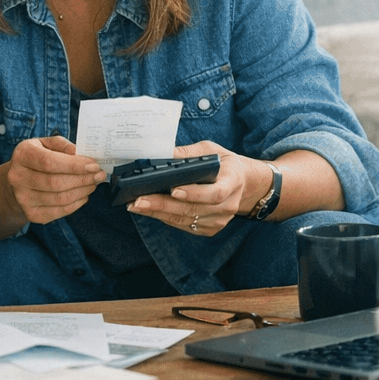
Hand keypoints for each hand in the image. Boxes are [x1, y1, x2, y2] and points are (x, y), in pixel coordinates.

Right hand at [3, 136, 104, 223]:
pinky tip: (83, 195)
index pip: (49, 162)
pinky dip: (76, 204)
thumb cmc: (37, 158)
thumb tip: (82, 154)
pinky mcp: (31, 214)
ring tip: (93, 184)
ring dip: (82, 191)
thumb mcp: (47, 144)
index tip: (94, 165)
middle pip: (55, 182)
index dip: (74, 165)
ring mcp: (22, 198)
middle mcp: (18, 177)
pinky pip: (59, 211)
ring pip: (59, 198)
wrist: (18, 180)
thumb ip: (64, 146)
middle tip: (99, 175)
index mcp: (22, 154)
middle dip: (83, 179)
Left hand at [127, 140, 258, 236]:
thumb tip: (161, 154)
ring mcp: (219, 220)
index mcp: (232, 182)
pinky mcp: (210, 229)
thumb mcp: (211, 150)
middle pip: (193, 209)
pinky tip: (149, 210)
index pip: (214, 193)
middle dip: (162, 205)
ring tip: (135, 205)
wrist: (243, 184)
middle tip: (138, 200)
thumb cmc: (223, 163)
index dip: (193, 193)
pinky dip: (165, 218)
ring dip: (158, 213)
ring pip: (185, 220)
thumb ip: (189, 153)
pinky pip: (184, 225)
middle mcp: (228, 206)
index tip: (173, 190)